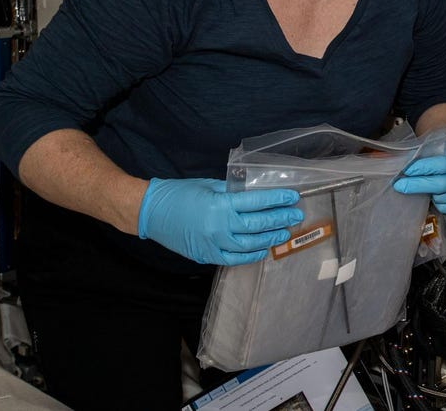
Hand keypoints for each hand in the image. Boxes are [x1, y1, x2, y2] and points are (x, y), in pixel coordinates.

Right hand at [137, 178, 303, 265]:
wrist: (150, 212)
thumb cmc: (179, 194)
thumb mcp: (209, 186)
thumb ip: (232, 193)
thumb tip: (255, 196)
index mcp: (220, 205)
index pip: (257, 202)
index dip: (277, 200)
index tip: (293, 197)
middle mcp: (219, 226)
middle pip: (257, 224)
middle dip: (279, 219)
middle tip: (295, 215)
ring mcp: (213, 244)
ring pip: (249, 245)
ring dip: (269, 239)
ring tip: (283, 233)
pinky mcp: (206, 255)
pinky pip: (234, 259)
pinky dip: (250, 256)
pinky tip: (262, 250)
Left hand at [392, 145, 445, 214]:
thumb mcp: (444, 152)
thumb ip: (427, 156)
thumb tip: (403, 162)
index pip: (440, 165)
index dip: (422, 167)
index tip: (406, 170)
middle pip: (439, 185)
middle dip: (417, 185)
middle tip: (399, 185)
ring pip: (440, 199)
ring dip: (428, 195)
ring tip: (425, 188)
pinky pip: (444, 208)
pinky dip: (436, 203)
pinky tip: (436, 196)